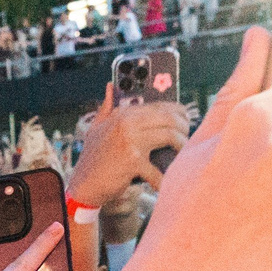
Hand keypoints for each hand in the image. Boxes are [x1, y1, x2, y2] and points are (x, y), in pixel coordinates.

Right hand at [66, 81, 188, 207]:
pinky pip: (158, 169)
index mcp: (122, 114)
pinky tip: (169, 180)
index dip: (177, 112)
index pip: (159, 106)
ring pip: (170, 136)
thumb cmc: (92, 157)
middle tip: (187, 136)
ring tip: (182, 153)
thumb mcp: (96, 127)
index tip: (185, 120)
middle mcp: (127, 123)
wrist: (84, 184)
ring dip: (182, 145)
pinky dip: (165, 177)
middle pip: (169, 118)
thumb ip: (106, 106)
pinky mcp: (133, 162)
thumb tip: (110, 87)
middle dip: (184, 127)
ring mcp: (131, 142)